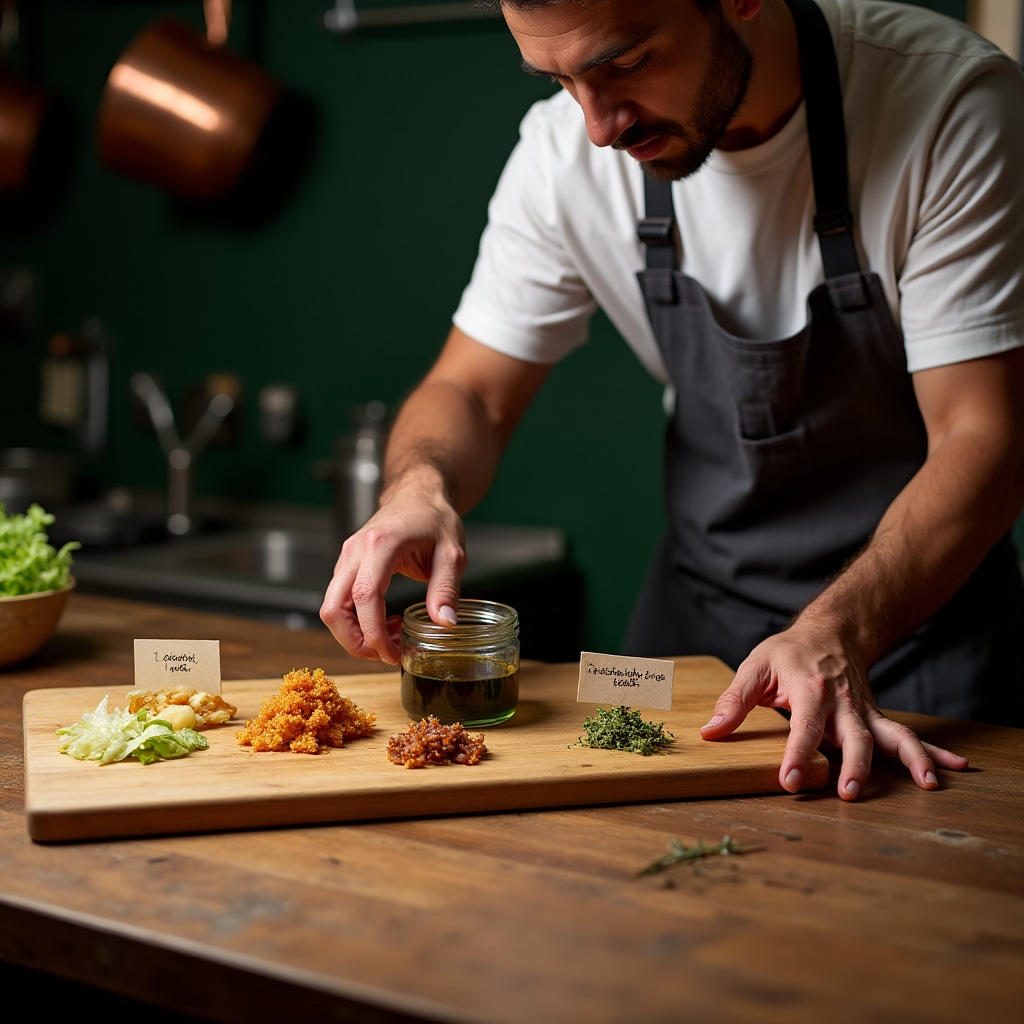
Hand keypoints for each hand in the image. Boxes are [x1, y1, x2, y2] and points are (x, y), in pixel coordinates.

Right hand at [319, 482, 465, 663]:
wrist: (418, 494)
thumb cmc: (434, 518)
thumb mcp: (452, 553)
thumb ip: (446, 589)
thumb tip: (445, 624)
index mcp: (381, 545)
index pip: (364, 597)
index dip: (373, 633)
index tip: (392, 653)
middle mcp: (356, 551)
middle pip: (333, 608)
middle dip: (354, 642)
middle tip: (388, 654)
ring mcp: (348, 558)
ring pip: (332, 608)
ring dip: (356, 633)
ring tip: (394, 637)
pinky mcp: (348, 565)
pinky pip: (340, 601)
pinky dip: (358, 621)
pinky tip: (387, 622)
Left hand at [698, 622, 968, 799]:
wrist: (831, 631)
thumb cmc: (788, 653)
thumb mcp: (755, 667)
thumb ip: (734, 700)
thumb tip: (710, 732)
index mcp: (809, 690)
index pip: (803, 726)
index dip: (797, 754)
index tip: (791, 781)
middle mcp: (842, 703)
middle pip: (854, 736)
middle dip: (855, 765)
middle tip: (848, 792)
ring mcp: (864, 711)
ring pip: (890, 736)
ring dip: (910, 759)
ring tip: (928, 784)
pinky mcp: (875, 718)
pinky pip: (907, 735)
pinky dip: (932, 751)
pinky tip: (953, 769)